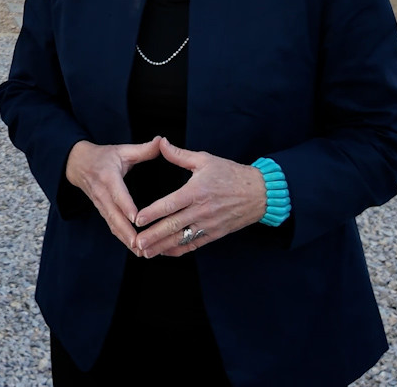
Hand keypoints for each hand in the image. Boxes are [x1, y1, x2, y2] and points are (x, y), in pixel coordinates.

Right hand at [63, 138, 162, 251]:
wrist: (77, 164)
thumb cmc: (103, 157)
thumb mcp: (121, 149)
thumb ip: (143, 149)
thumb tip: (162, 141)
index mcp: (108, 177)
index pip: (118, 194)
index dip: (126, 207)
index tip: (136, 219)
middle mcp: (102, 193)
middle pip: (114, 216)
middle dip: (127, 232)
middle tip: (141, 245)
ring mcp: (100, 204)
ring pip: (113, 225)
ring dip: (125, 239)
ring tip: (141, 252)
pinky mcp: (101, 211)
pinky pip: (112, 226)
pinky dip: (122, 238)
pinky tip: (134, 248)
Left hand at [131, 137, 267, 256]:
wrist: (259, 192)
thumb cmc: (231, 174)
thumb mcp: (205, 160)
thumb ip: (180, 154)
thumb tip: (162, 143)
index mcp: (196, 191)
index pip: (171, 204)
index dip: (153, 213)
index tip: (138, 219)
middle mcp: (201, 210)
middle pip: (173, 226)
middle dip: (153, 236)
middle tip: (137, 242)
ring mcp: (208, 224)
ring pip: (182, 238)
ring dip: (163, 246)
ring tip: (146, 252)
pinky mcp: (214, 234)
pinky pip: (194, 244)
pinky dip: (179, 250)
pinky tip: (165, 252)